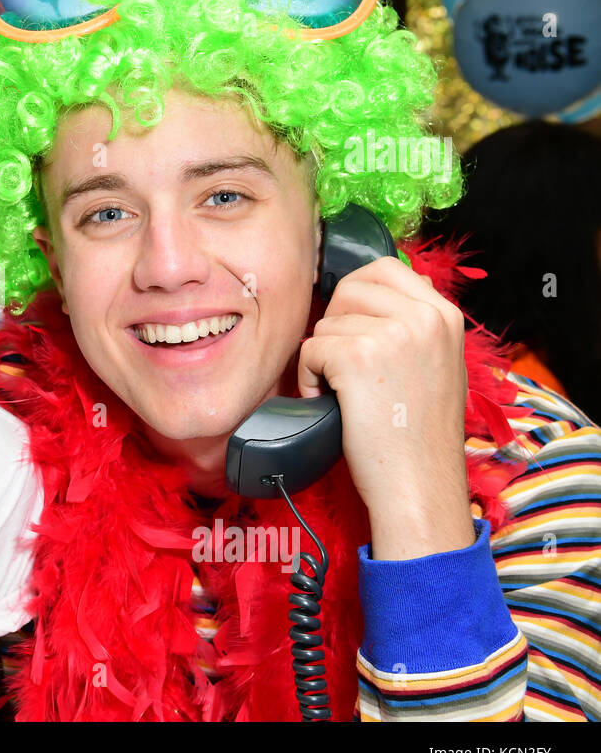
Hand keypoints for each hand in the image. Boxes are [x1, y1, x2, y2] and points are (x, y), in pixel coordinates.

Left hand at [298, 258, 473, 558]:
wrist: (419, 484)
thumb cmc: (417, 433)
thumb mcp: (436, 364)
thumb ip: (411, 326)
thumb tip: (369, 291)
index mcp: (444, 314)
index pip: (384, 268)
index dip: (355, 297)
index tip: (352, 330)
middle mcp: (424, 316)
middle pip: (349, 289)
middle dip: (335, 326)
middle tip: (345, 367)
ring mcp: (392, 334)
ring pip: (326, 323)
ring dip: (322, 359)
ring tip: (345, 394)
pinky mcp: (358, 356)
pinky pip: (310, 349)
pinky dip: (308, 379)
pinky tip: (331, 404)